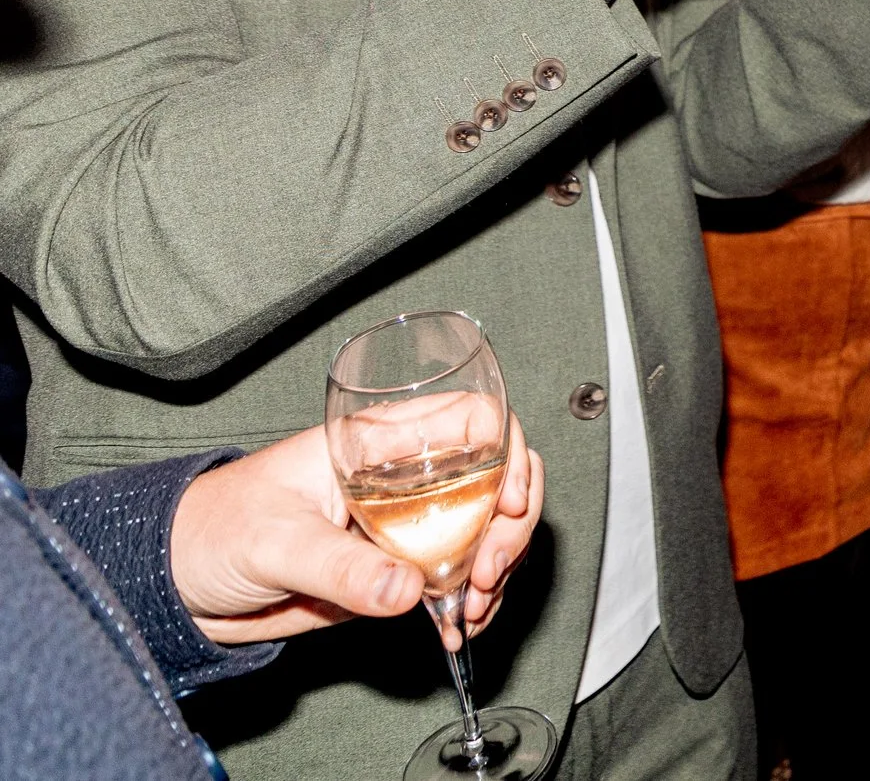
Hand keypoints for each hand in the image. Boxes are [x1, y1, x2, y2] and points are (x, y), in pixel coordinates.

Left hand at [171, 419, 544, 646]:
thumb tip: (409, 589)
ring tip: (473, 608)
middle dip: (511, 524)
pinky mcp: (398, 572)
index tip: (508, 503)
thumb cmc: (213, 530)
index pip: (474, 420)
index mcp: (379, 443)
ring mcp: (406, 525)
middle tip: (488, 572)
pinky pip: (458, 580)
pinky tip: (459, 626)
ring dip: (498, 570)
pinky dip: (474, 604)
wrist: (179, 587)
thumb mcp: (275, 542)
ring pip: (488, 531)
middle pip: (498, 478)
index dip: (507, 452)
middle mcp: (406, 477)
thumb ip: (340, 566)